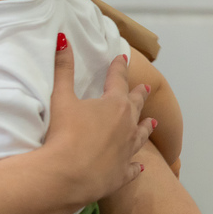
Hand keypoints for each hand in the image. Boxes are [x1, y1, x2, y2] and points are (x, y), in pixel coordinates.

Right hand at [45, 39, 152, 205]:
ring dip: (145, 127)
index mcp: (113, 105)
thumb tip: (63, 39)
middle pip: (135, 106)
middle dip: (138, 95)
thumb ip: (63, 68)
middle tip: (145, 88)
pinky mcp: (121, 172)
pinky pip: (133, 167)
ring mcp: (127, 150)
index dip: (118, 69)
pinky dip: (136, 164)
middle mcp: (127, 126)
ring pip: (141, 135)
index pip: (118, 80)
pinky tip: (139, 164)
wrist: (67, 175)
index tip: (121, 59)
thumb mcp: (61, 98)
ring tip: (151, 122)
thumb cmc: (64, 134)